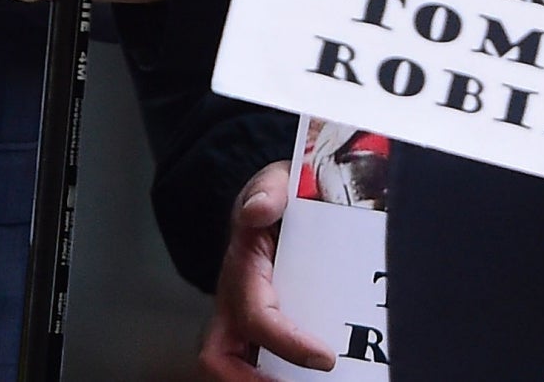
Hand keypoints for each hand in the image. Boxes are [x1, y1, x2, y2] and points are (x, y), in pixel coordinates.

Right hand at [198, 161, 332, 378]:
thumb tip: (256, 210)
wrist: (273, 205)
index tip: (325, 358)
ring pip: (232, 366)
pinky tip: (315, 379)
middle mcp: (234, 302)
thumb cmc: (277, 200)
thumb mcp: (277, 181)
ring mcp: (241, 320)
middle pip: (218, 359)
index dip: (287, 344)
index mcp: (241, 269)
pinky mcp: (257, 332)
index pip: (255, 317)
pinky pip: (257, 363)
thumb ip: (270, 189)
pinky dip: (277, 376)